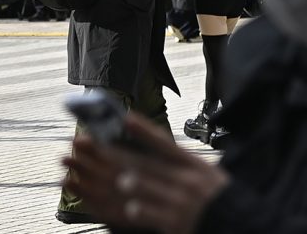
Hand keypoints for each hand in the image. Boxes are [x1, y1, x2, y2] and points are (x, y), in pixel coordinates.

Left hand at [61, 113, 229, 233]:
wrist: (246, 225)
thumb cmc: (220, 198)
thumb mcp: (206, 174)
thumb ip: (179, 163)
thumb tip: (150, 144)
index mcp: (193, 165)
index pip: (164, 143)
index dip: (143, 130)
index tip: (125, 117)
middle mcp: (186, 180)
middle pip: (144, 163)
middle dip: (115, 155)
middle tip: (94, 146)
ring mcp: (180, 201)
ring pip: (145, 187)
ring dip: (130, 183)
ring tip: (120, 181)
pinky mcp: (176, 222)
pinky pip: (151, 213)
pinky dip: (140, 210)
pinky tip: (131, 209)